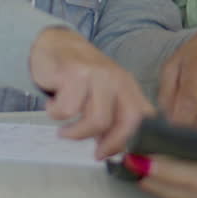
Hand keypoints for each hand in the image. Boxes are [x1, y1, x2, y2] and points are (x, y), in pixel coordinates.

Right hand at [29, 27, 154, 158]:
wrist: (54, 43)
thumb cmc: (78, 75)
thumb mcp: (103, 93)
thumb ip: (111, 117)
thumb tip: (112, 150)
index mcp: (127, 85)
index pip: (142, 117)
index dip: (132, 140)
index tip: (115, 154)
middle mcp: (116, 78)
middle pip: (126, 122)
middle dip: (110, 144)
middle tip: (95, 152)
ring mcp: (96, 75)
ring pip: (97, 121)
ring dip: (76, 133)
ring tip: (65, 129)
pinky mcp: (73, 73)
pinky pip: (67, 111)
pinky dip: (56, 114)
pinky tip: (54, 104)